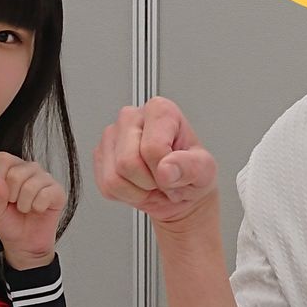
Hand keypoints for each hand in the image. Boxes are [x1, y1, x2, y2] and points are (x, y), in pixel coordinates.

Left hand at [0, 152, 64, 268]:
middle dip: (11, 195)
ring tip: (26, 209)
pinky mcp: (58, 192)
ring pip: (30, 185)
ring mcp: (46, 180)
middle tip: (15, 204)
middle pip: (16, 173)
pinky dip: (38, 207)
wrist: (24, 244)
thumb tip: (0, 183)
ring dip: (25, 204)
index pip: (3, 159)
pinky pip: (45, 194)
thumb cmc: (10, 224)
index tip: (0, 192)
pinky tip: (38, 210)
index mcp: (14, 169)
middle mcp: (31, 170)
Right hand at [94, 97, 218, 229]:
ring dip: (137, 190)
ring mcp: (112, 135)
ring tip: (151, 181)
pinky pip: (107, 186)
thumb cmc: (191, 175)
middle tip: (163, 178)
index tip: (175, 172)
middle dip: (149, 181)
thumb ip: (190, 167)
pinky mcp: (101, 155)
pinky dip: (126, 195)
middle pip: (128, 162)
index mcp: (160, 111)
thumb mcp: (205, 171)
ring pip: (115, 177)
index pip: (152, 148)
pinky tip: (138, 184)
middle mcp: (132, 117)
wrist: (179, 194)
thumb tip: (166, 168)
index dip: (164, 171)